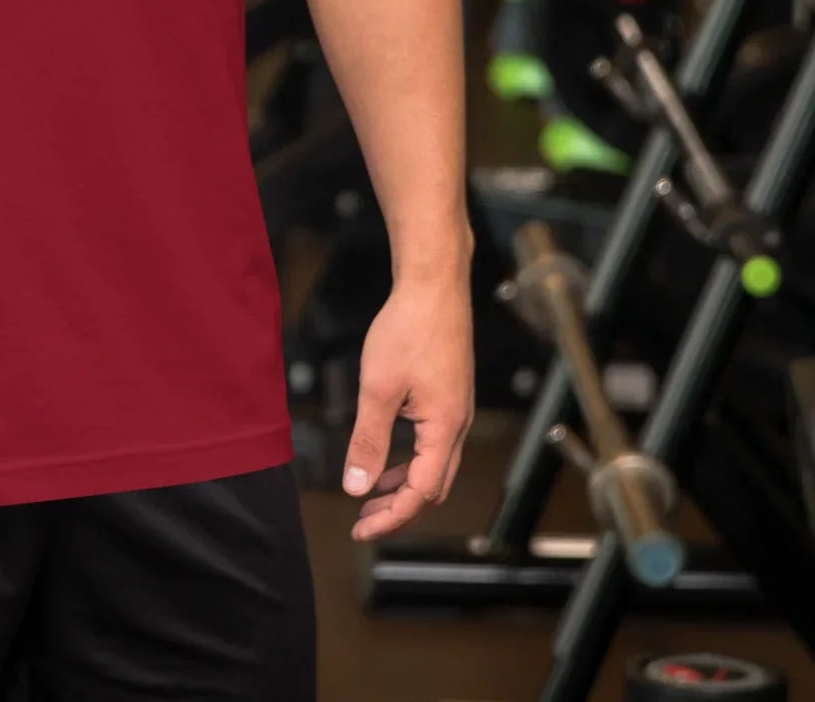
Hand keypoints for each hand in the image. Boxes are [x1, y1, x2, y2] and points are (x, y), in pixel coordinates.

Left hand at [343, 269, 473, 541]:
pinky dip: (410, 458)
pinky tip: (388, 452)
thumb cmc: (408, 330)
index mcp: (444, 429)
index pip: (421, 493)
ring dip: (404, 484)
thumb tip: (356, 486)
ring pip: (434, 465)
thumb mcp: (378, 389)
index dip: (391, 516)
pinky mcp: (449, 394)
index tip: (360, 529)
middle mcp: (457, 425)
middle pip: (433, 486)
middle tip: (363, 519)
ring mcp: (456, 409)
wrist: (434, 285)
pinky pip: (433, 442)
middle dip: (399, 508)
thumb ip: (368, 440)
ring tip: (372, 492)